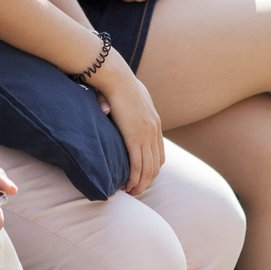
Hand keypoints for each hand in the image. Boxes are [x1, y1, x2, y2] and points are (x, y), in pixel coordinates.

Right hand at [90, 56, 163, 195]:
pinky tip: (127, 185)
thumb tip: (111, 108)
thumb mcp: (131, 96)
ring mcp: (146, 134)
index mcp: (155, 122)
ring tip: (131, 192)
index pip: (159, 154)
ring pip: (148, 168)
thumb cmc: (118, 84)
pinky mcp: (134, 137)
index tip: (141, 177)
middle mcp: (154, 130)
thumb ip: (128, 106)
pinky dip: (133, 178)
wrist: (116, 77)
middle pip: (156, 165)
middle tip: (136, 190)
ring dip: (140, 184)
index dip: (151, 169)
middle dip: (147, 181)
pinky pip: (137, 165)